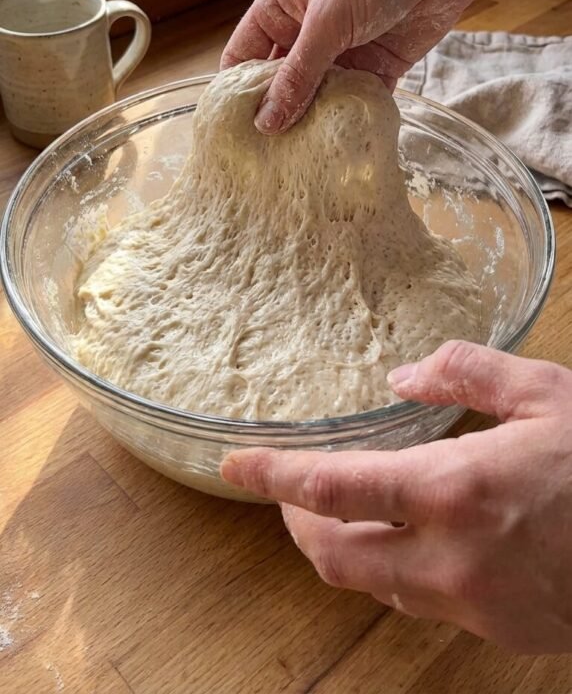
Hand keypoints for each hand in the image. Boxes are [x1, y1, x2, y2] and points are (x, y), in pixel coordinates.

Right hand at [221, 0, 482, 133]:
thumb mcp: (326, 22)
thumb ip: (298, 75)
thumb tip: (265, 123)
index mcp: (280, 9)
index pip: (243, 56)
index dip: (236, 92)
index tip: (233, 133)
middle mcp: (306, 31)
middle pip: (280, 83)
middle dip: (276, 115)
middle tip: (267, 159)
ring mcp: (343, 49)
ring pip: (318, 96)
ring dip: (314, 121)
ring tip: (302, 160)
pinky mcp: (378, 64)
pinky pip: (356, 98)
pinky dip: (351, 117)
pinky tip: (343, 144)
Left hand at [221, 342, 571, 653]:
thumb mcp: (545, 392)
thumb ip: (464, 372)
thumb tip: (401, 378)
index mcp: (454, 490)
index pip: (332, 488)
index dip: (274, 476)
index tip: (233, 464)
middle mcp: (450, 558)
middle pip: (334, 555)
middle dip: (298, 525)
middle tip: (291, 494)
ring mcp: (473, 605)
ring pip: (373, 585)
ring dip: (345, 549)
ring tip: (345, 513)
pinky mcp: (499, 630)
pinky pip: (423, 602)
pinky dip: (399, 570)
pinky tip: (420, 540)